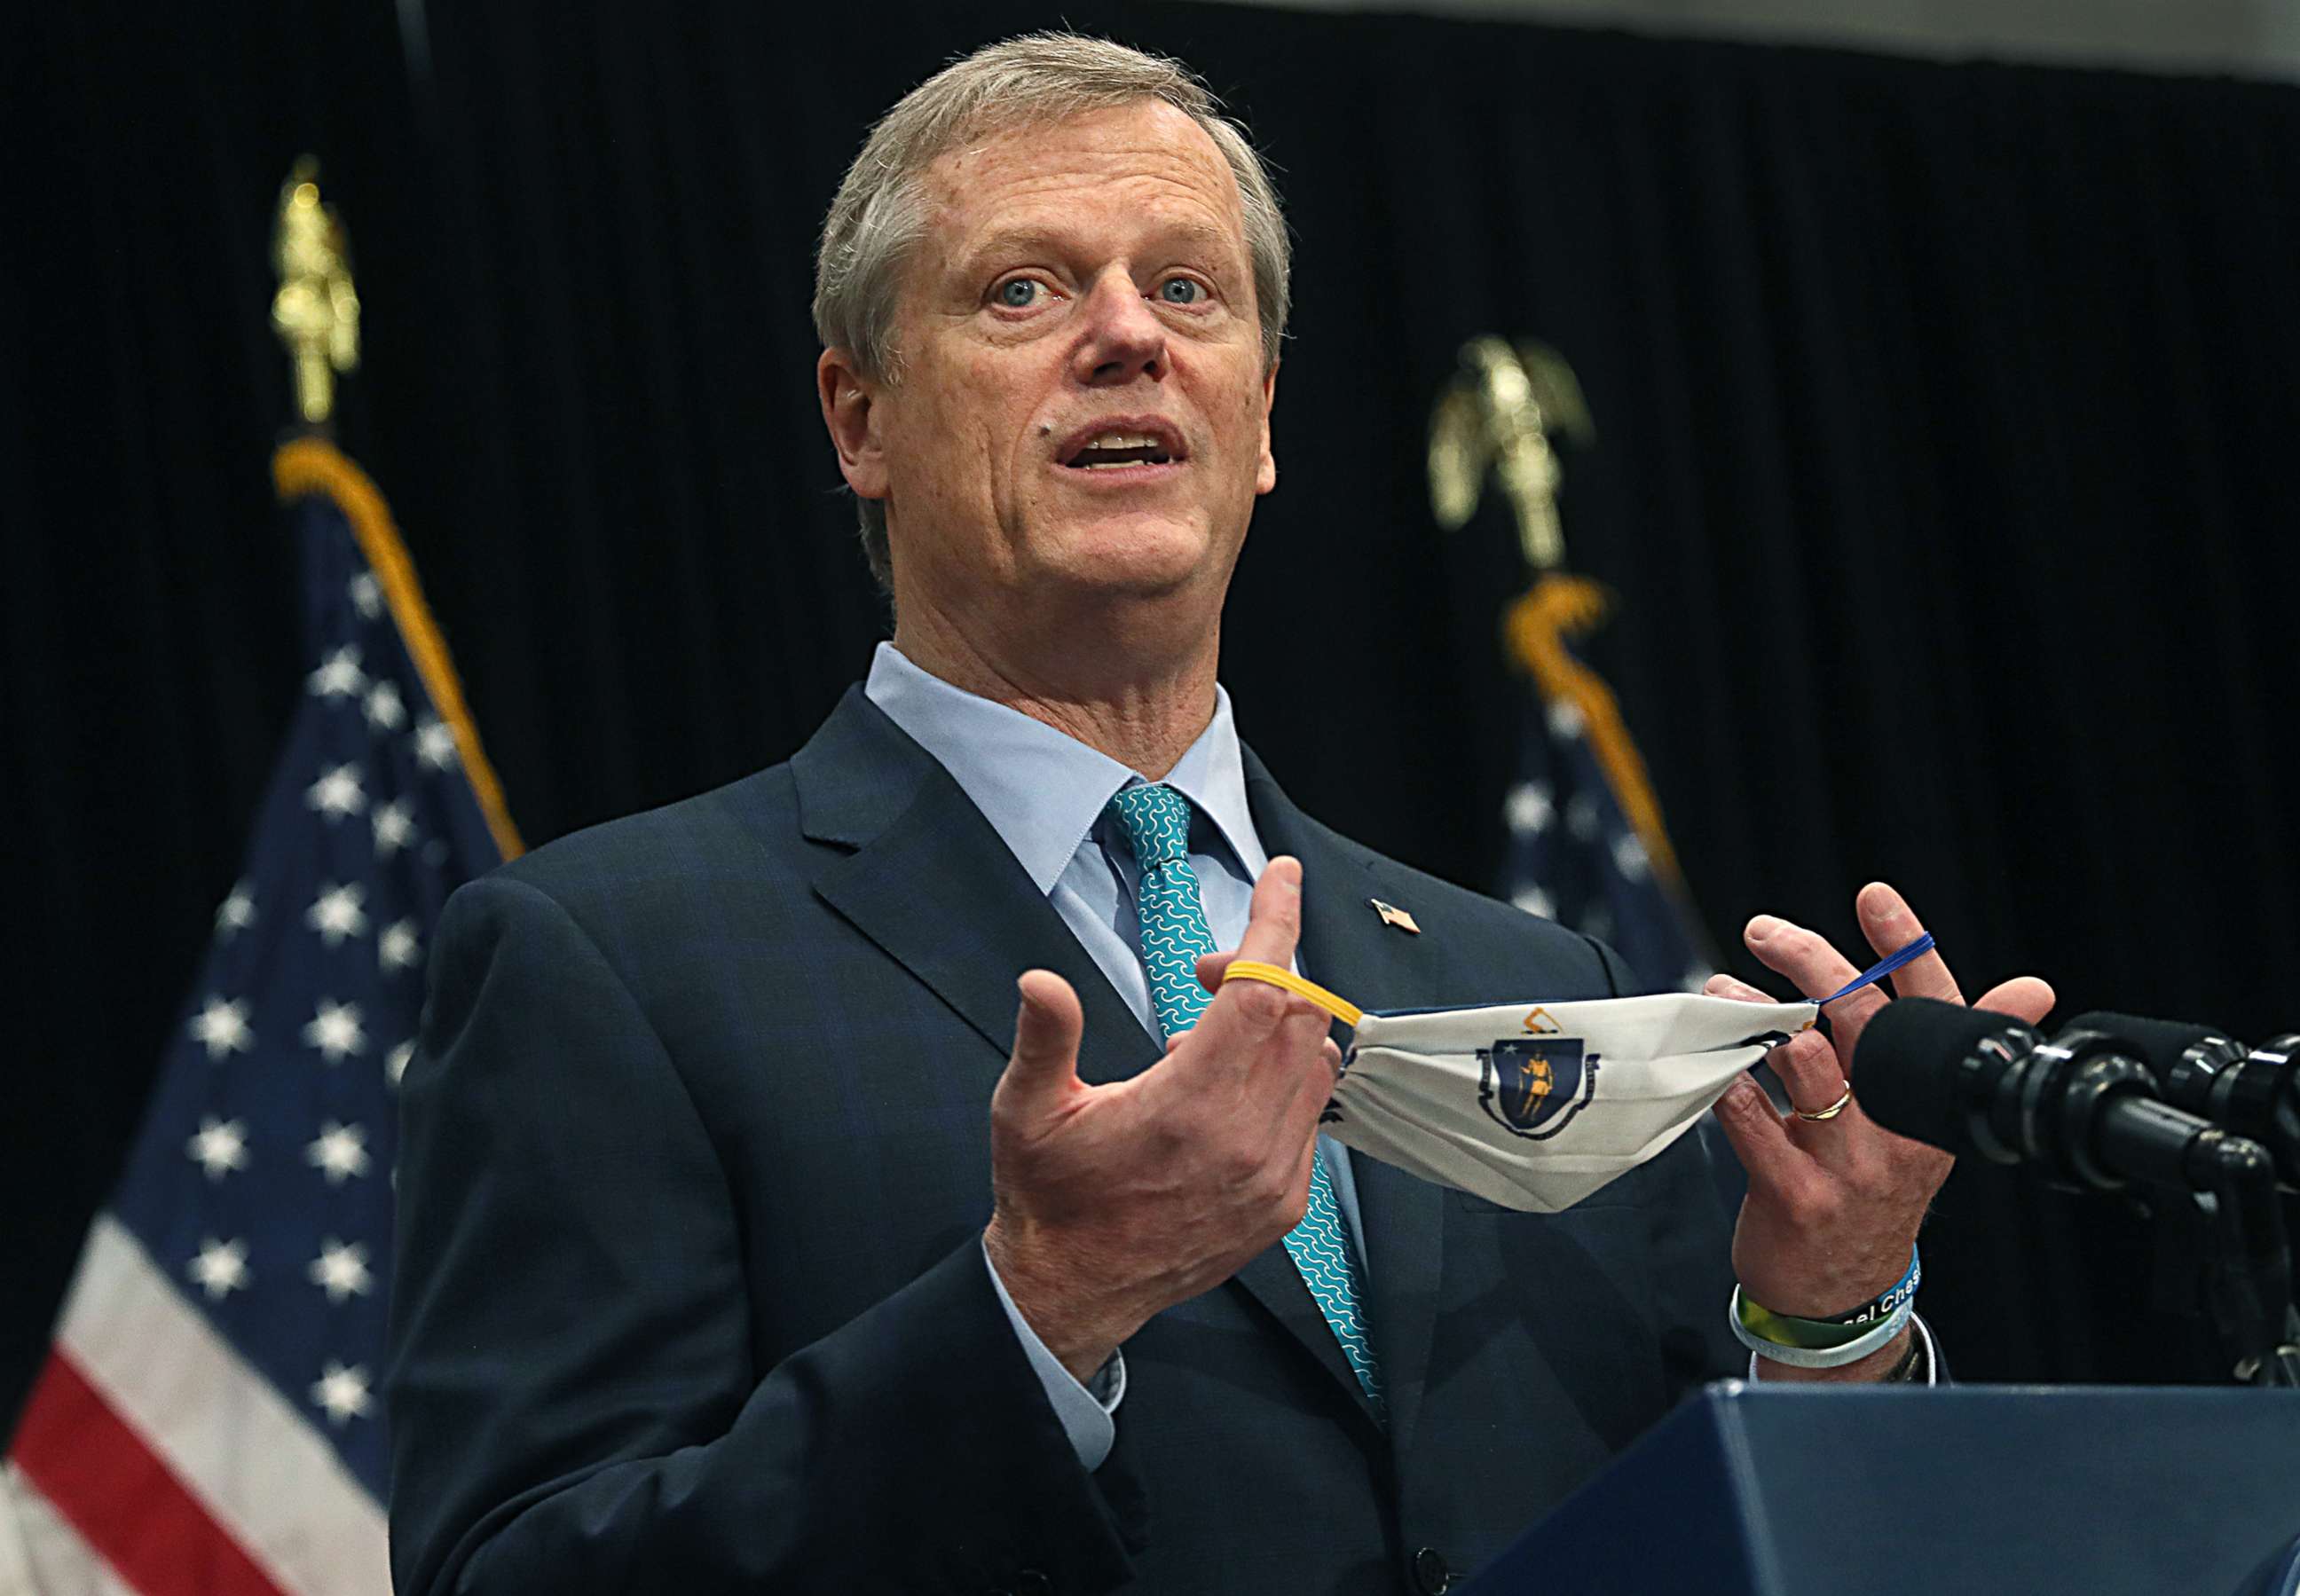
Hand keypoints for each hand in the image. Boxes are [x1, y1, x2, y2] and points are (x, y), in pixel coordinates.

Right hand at [983, 857, 1342, 1381]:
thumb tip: (1040, 981)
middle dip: (1265, 972)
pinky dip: (1283, 1082)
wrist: (1072, 1290)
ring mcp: (1273, 1175)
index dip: (1274, 924)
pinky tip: (1226, 1094)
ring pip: (1315, 1065)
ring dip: (1277, 1029)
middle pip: (1300, 1018)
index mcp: (1186, 1107)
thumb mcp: (1027, 1111)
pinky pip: (1311, 1116)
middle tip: (1207, 973)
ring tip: (1207, 1041)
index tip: (1280, 877)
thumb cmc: (1050, 1199)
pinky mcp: (1284, 1203)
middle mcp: (1245, 1141)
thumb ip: (1044, 1038)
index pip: (1261, 991)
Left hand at [1706, 882, 2053, 1379]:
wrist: (1843, 1294)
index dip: (1907, 946)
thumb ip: (1956, 1047)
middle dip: (1815, 962)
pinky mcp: (1799, 1197)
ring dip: (1761, 1017)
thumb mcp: (1926, 1123)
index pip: (1935, 1008)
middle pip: (1865, 1022)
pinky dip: (1728, 1085)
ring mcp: (1851, 1166)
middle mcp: (1901, 1131)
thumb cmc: (1872, 1189)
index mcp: (1934, 1102)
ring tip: (1724, 989)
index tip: (1876, 897)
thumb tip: (2033, 988)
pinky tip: (1713, 1062)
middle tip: (1767, 931)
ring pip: (1809, 1067)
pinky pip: (1756, 1126)